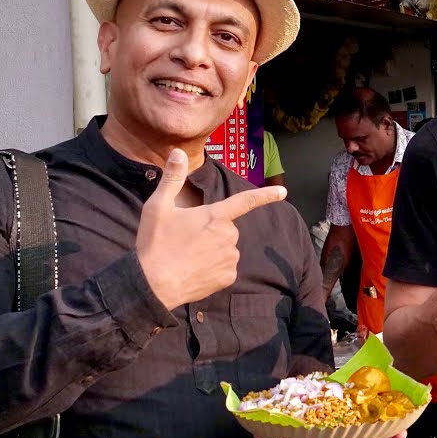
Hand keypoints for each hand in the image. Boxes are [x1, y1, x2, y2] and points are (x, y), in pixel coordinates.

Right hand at [136, 148, 287, 308]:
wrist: (153, 285)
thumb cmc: (155, 244)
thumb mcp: (158, 207)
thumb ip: (172, 178)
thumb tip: (177, 152)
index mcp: (215, 216)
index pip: (245, 201)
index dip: (265, 195)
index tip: (283, 191)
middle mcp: (229, 236)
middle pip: (226, 228)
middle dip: (211, 230)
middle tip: (186, 239)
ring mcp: (230, 258)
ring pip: (226, 248)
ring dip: (212, 250)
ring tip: (187, 256)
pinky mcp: (228, 278)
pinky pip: (225, 268)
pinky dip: (213, 269)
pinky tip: (194, 271)